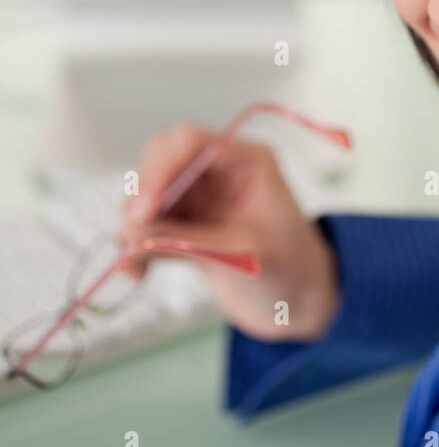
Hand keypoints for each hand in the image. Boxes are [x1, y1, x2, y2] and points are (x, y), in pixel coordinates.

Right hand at [117, 124, 340, 342]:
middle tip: (133, 235)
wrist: (300, 303)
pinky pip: (149, 225)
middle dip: (141, 195)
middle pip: (161, 160)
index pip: (188, 142)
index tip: (143, 211)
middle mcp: (219, 171)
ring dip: (134, 225)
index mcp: (245, 160)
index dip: (158, 170)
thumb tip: (131, 233)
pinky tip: (138, 272)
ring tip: (134, 266)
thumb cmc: (291, 268)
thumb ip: (188, 240)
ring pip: (149, 194)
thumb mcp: (243, 252)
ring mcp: (201, 198)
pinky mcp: (187, 226)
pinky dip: (137, 244)